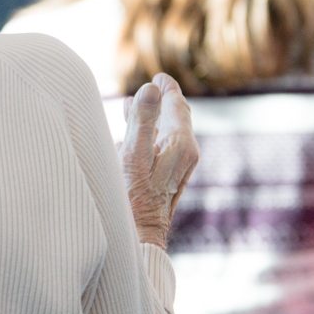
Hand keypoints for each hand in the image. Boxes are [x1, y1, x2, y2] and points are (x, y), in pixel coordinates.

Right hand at [121, 74, 198, 248]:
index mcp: (181, 143)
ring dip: (151, 119)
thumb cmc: (134, 196)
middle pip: (176, 118)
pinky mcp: (168, 180)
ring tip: (133, 107)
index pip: (177, 105)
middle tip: (151, 87)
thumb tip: (152, 88)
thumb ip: (143, 120)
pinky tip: (128, 140)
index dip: (167, 88)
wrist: (139, 237)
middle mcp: (185, 155)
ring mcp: (178, 168)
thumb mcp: (134, 155)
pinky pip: (160, 150)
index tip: (159, 76)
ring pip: (166, 134)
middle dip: (160, 101)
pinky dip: (147, 137)